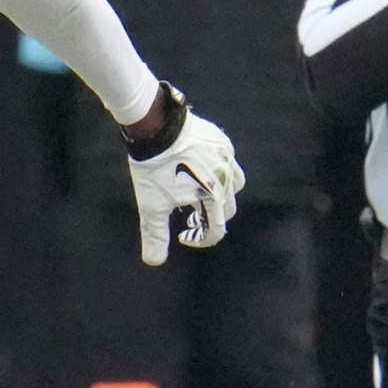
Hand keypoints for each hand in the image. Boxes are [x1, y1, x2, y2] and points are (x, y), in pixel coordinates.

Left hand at [126, 97, 244, 265]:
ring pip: (235, 184)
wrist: (156, 126)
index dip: (199, 239)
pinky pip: (227, 161)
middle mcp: (226, 177)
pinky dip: (217, 173)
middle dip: (209, 219)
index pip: (216, 230)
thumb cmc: (154, 169)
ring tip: (198, 195)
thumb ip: (155, 235)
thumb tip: (153, 260)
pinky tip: (196, 170)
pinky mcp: (220, 141)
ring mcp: (226, 157)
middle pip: (228, 209)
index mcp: (214, 196)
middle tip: (187, 217)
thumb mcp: (151, 206)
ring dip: (220, 196)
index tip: (182, 235)